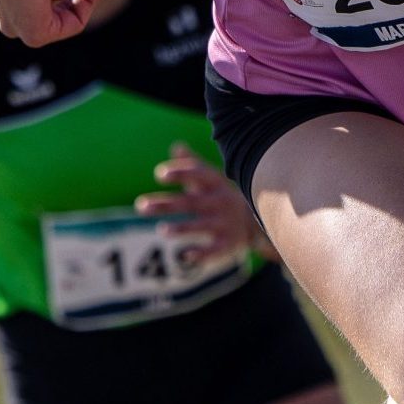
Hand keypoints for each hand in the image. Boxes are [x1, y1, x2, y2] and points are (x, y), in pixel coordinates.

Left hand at [134, 144, 269, 261]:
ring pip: (202, 226)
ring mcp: (225, 224)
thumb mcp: (213, 179)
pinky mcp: (228, 245)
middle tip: (140, 206)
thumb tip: (176, 146)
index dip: (181, 174)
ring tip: (162, 230)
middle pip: (191, 202)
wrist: (262, 220)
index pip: (198, 175)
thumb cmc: (223, 197)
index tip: (160, 175)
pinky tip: (184, 257)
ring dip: (182, 228)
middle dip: (166, 204)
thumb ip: (194, 165)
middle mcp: (221, 203)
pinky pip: (214, 251)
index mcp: (216, 184)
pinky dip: (201, 254)